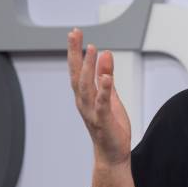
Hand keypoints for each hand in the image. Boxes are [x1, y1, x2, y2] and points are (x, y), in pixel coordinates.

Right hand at [67, 28, 131, 166]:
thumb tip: (105, 54)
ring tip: (92, 50)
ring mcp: (92, 111)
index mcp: (85, 95)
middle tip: (75, 34)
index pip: (77, 69)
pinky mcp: (104, 120)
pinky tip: (107, 78)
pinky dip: (104, 90)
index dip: (75, 51)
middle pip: (77, 74)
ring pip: (87, 87)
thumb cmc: (110, 125)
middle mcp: (84, 102)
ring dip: (89, 68)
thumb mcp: (110, 95)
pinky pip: (103, 104)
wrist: (112, 153)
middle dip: (76, 54)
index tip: (75, 33)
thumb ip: (106, 75)